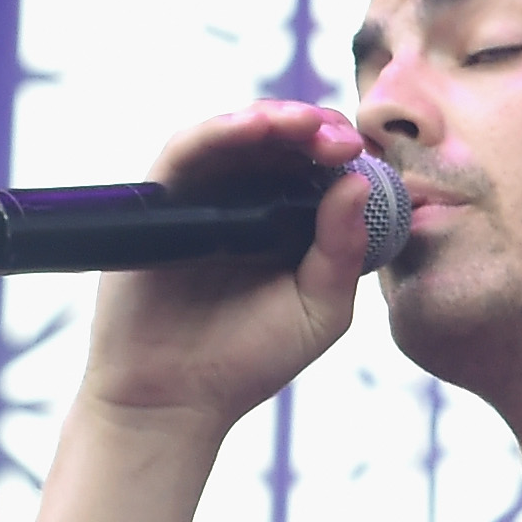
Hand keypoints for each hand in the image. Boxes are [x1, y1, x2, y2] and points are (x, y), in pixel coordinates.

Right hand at [73, 100, 385, 428]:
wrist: (172, 400)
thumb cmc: (249, 360)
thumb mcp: (317, 310)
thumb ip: (342, 253)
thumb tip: (358, 184)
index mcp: (289, 222)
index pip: (317, 168)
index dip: (340, 151)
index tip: (363, 151)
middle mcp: (244, 202)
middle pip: (277, 143)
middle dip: (311, 128)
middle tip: (340, 137)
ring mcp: (200, 198)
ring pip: (233, 138)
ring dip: (267, 120)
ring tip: (300, 123)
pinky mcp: (159, 203)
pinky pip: (185, 154)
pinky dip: (216, 134)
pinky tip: (247, 129)